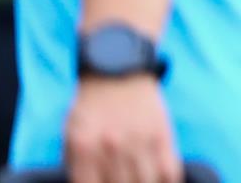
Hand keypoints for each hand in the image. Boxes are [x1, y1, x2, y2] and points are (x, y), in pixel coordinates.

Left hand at [64, 74, 178, 182]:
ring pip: (146, 182)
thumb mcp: (71, 135)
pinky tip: (159, 180)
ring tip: (138, 181)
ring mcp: (139, 141)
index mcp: (84, 148)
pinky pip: (169, 169)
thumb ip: (76, 165)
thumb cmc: (91, 105)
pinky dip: (167, 181)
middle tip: (123, 181)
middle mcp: (112, 147)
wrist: (118, 69)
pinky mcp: (162, 133)